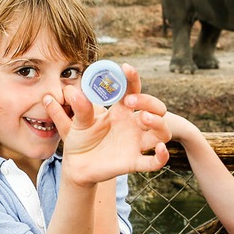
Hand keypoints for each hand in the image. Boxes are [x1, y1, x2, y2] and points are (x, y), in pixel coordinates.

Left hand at [46, 64, 169, 184]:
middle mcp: (133, 125)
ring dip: (159, 123)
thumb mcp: (76, 123)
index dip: (133, 78)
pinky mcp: (134, 162)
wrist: (76, 165)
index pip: (133, 90)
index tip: (125, 68)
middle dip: (148, 101)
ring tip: (145, 118)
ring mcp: (136, 143)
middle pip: (155, 108)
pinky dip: (162, 156)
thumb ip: (79, 108)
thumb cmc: (80, 139)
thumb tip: (72, 92)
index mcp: (120, 111)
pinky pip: (154, 162)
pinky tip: (160, 149)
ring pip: (162, 132)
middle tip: (130, 101)